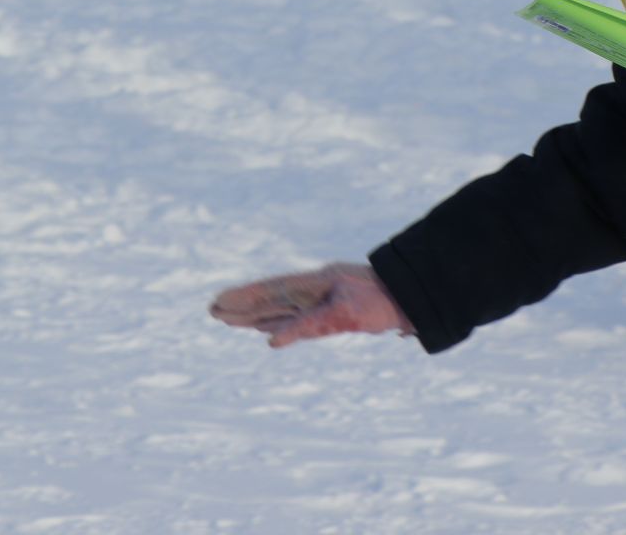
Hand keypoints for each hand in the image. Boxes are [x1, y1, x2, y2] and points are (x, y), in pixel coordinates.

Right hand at [209, 262, 412, 348]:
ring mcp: (323, 300)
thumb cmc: (380, 302)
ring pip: (280, 309)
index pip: (271, 292)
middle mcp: (315, 290)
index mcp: (315, 284)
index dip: (243, 299)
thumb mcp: (344, 315)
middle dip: (242, 307)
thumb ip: (308, 326)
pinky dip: (278, 323)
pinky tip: (267, 330)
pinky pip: (296, 318)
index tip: (218, 304)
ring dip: (255, 316)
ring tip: (230, 320)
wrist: (413, 296)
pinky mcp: (333, 312)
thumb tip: (271, 341)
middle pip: (270, 300)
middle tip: (212, 311)